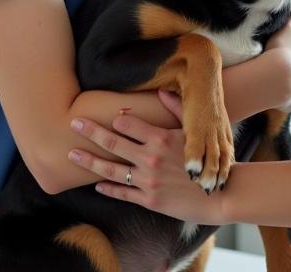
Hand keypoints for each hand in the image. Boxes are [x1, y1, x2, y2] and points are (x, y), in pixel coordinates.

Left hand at [68, 93, 228, 224]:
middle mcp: (150, 159)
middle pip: (113, 143)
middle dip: (91, 131)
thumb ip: (176, 109)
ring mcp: (147, 181)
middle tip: (73, 122)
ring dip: (89, 161)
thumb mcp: (194, 130)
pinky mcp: (148, 200)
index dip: (116, 118)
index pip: (129, 123)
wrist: (218, 193)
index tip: (106, 113)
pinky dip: (108, 188)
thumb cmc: (207, 157)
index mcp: (161, 138)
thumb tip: (162, 91)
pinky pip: (122, 193)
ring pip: (111, 170)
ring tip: (72, 154)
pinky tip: (96, 184)